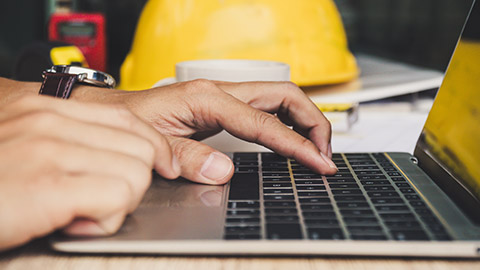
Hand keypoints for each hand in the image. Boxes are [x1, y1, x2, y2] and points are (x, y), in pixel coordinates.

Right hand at [0, 96, 179, 250]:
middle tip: (97, 198)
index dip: (153, 148)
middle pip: (141, 148)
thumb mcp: (26, 142)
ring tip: (80, 211)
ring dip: (117, 203)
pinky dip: (104, 220)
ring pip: (136, 174)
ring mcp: (47, 149)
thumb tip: (117, 148)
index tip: (161, 166)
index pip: (130, 118)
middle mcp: (49, 120)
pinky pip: (116, 199)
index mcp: (47, 108)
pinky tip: (73, 222)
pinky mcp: (46, 184)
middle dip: (132, 182)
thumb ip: (69, 137)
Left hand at [110, 80, 336, 183]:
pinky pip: (266, 109)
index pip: (265, 122)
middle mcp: (222, 92)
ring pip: (280, 99)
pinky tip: (290, 140)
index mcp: (208, 98)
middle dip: (313, 122)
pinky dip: (286, 123)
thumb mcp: (155, 143)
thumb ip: (188, 157)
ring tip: (315, 149)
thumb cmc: (132, 122)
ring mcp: (225, 97)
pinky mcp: (224, 107)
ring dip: (304, 121)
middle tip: (324, 154)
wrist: (117, 113)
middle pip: (285, 95)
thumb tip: (225, 170)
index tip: (319, 162)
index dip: (297, 144)